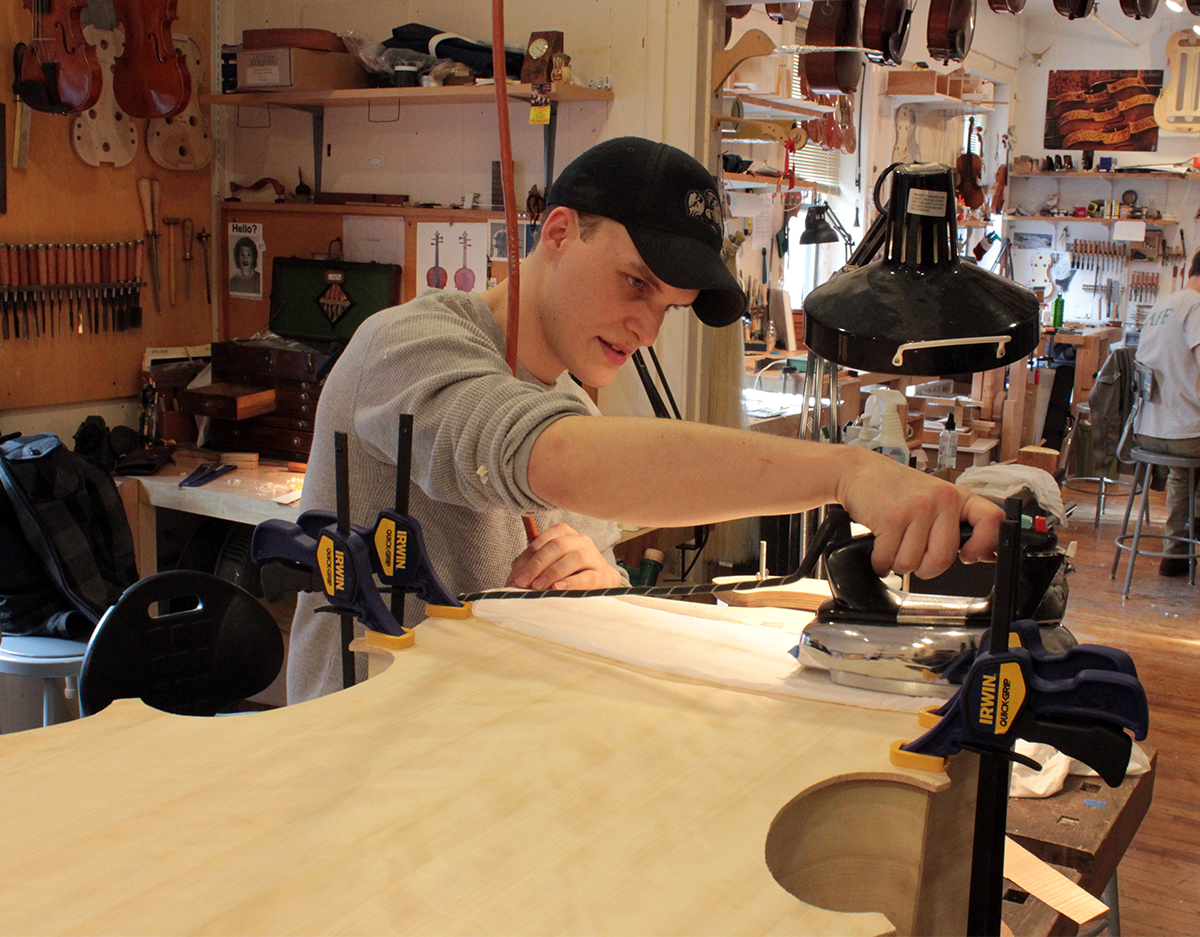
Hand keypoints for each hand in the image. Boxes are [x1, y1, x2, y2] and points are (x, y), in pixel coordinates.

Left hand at [506, 523, 624, 590]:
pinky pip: (587, 576)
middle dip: (537, 565)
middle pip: (557, 546)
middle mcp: (580, 540)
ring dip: (553, 572)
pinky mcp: (602, 574)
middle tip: (523, 583)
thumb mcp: (547, 565)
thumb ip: (529, 568)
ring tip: (538, 587)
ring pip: (574, 558)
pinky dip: (571, 582)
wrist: (600, 581)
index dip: (528, 558)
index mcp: (564, 533)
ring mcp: (593, 556)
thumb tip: (512, 581)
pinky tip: (558, 587)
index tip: (517, 577)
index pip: (543, 540)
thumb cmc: (569, 571)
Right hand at [835, 449, 1003, 578]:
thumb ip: (956, 525)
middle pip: (943, 559)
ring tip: (893, 544)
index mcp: (957, 497)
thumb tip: (986, 555)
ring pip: (912, 564)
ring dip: (897, 563)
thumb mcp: (933, 499)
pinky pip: (888, 559)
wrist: (858, 471)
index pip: (992, 521)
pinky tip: (879, 547)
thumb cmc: (895, 489)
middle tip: (914, 555)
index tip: (968, 556)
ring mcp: (917, 508)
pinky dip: (879, 562)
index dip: (985, 546)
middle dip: (924, 568)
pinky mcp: (891, 518)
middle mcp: (941, 500)